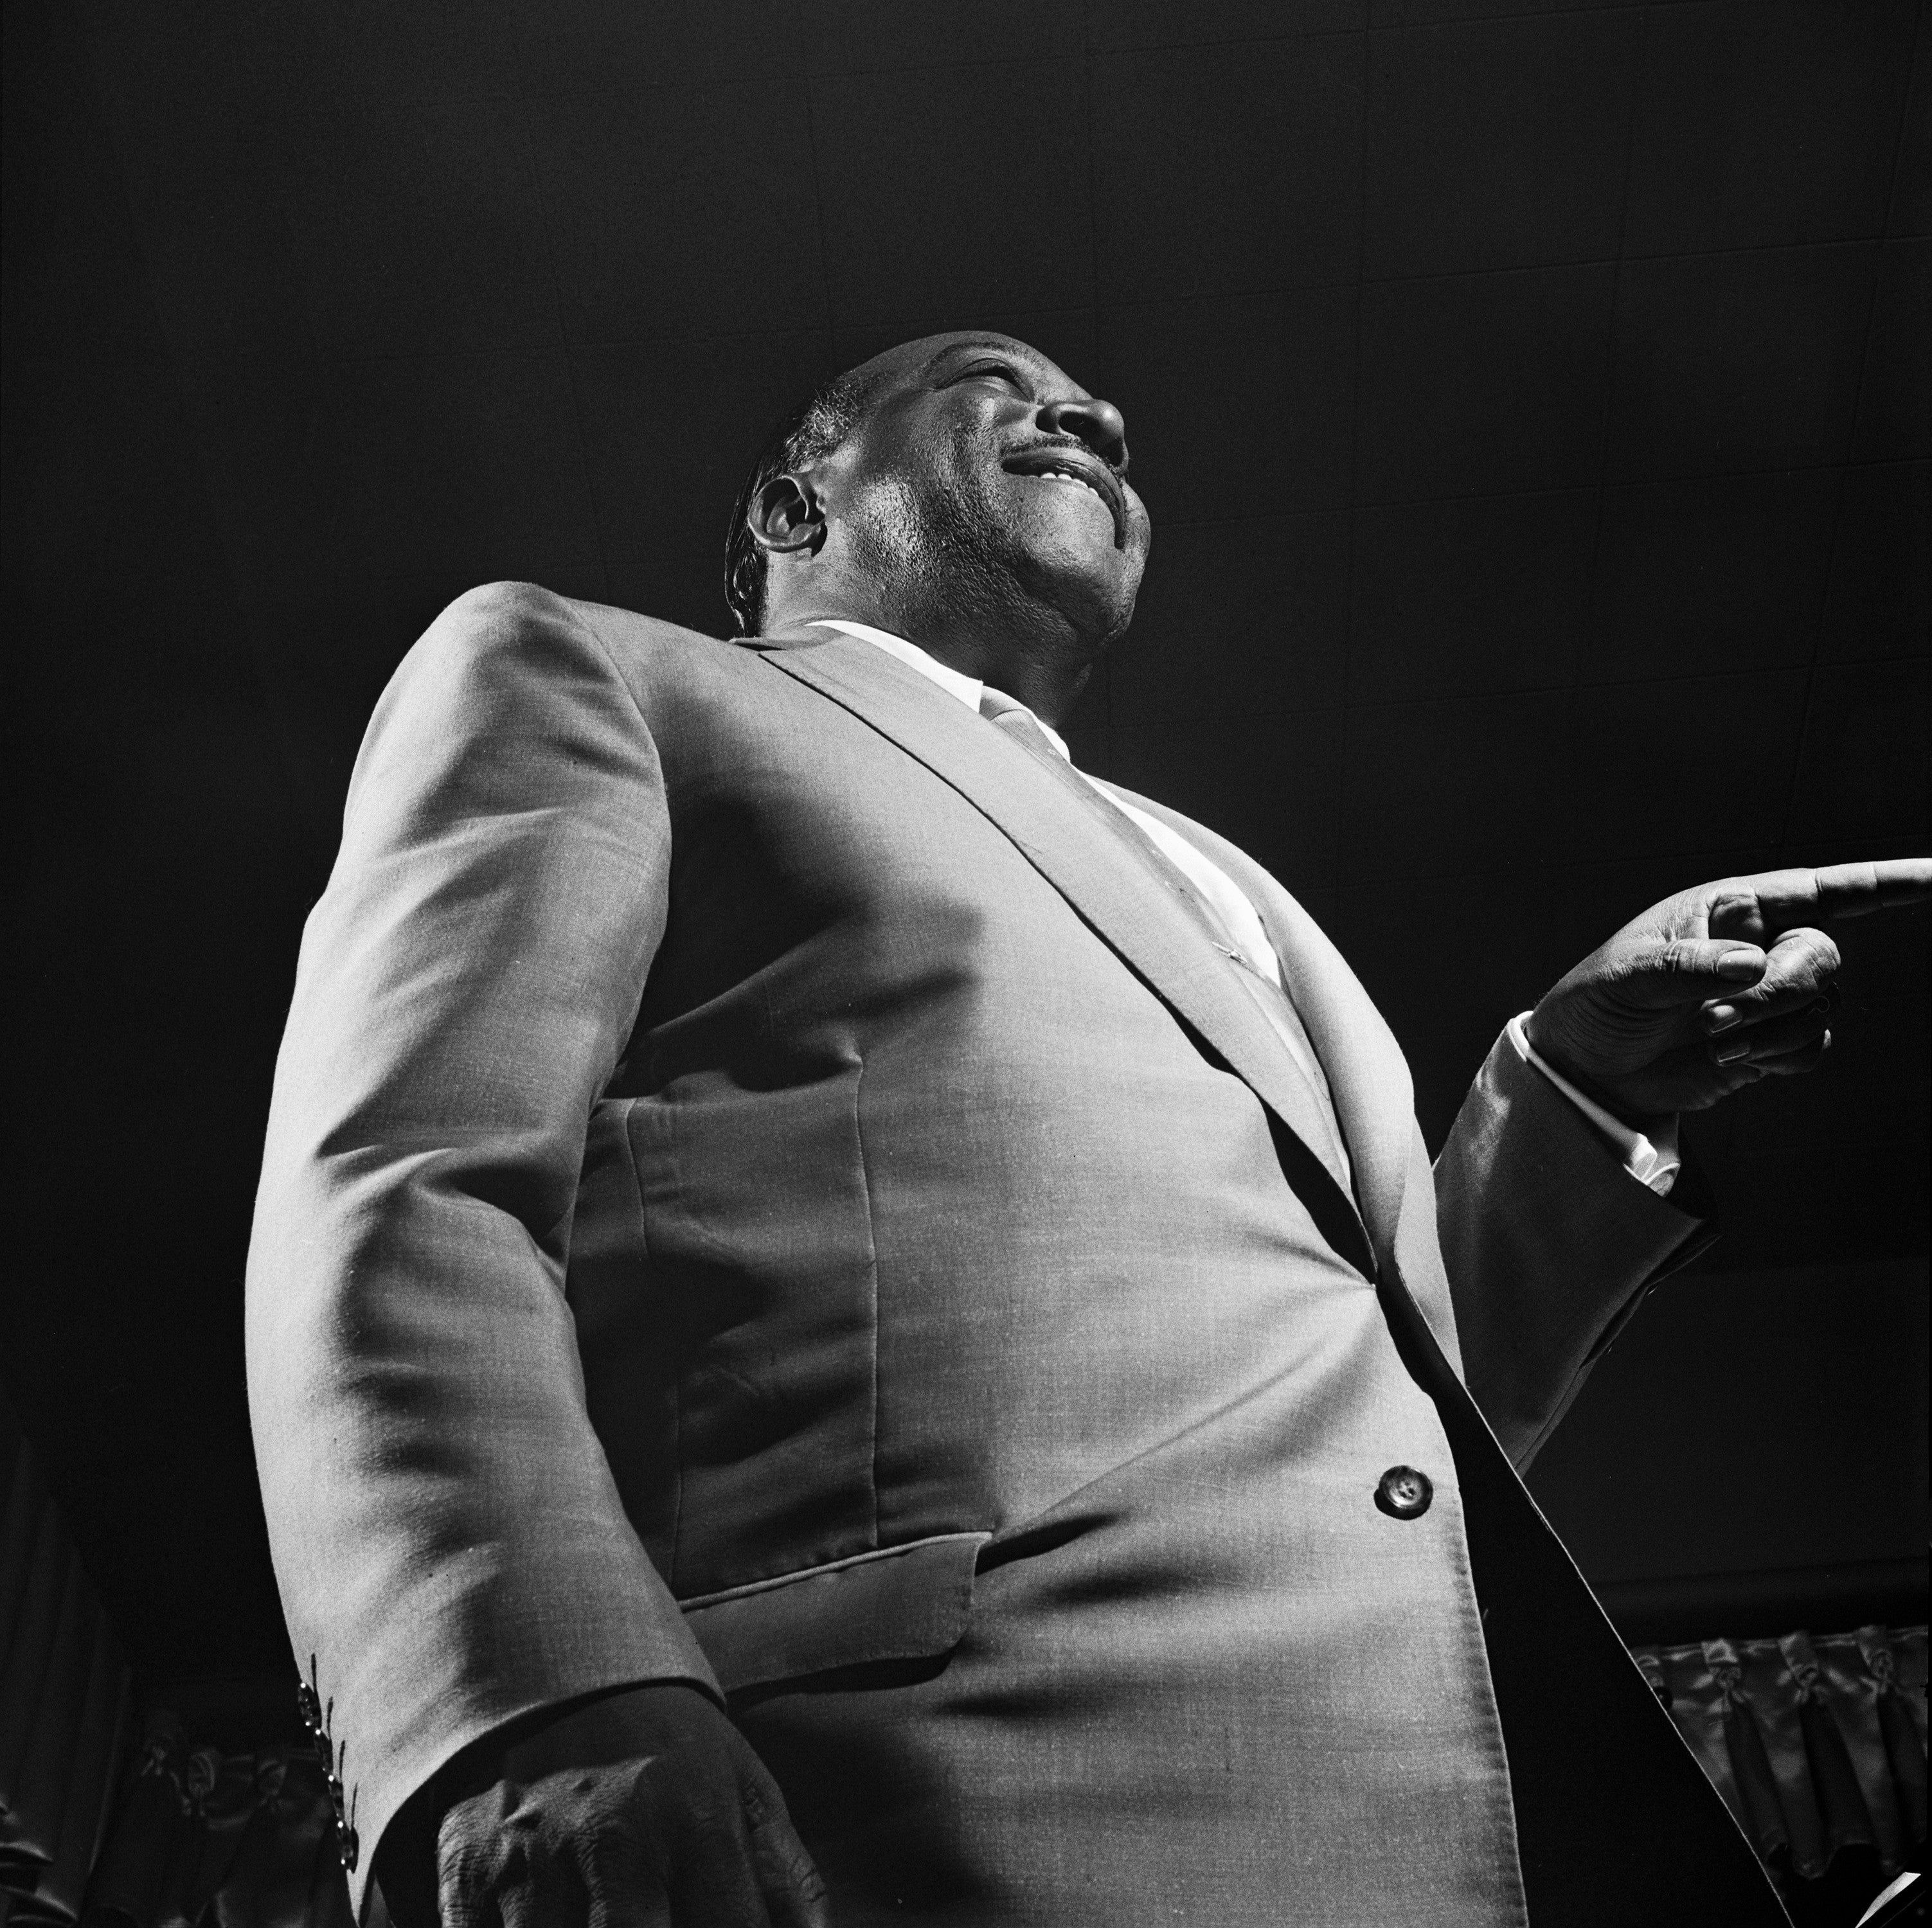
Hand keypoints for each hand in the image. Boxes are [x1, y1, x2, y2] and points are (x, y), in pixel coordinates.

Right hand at [431, 1681, 827, 1927]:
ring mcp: (531, 1856)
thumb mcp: (747, 1793)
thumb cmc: (671, 1754)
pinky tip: (544, 1920)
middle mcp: (613, 1836)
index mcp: (697, 1819)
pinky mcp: (463, 1870)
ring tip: (604, 1915)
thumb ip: (789, 1886)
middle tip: (651, 1924)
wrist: (563, 1673)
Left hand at [1524, 858, 1931, 1121]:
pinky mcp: (1769, 1042)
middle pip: (1820, 954)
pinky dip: (1781, 1056)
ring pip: (1820, 1004)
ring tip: (1709, 1039)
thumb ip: (1686, 966)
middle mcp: (1759, 945)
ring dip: (1769, 1028)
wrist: (1586, 1067)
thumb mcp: (1626, 976)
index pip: (1820, 888)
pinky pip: (1813, 1045)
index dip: (1885, 881)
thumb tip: (1751, 965)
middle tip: (1712, 1019)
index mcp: (1729, 909)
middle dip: (1779, 991)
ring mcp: (1768, 995)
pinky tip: (1734, 1059)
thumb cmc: (1596, 1003)